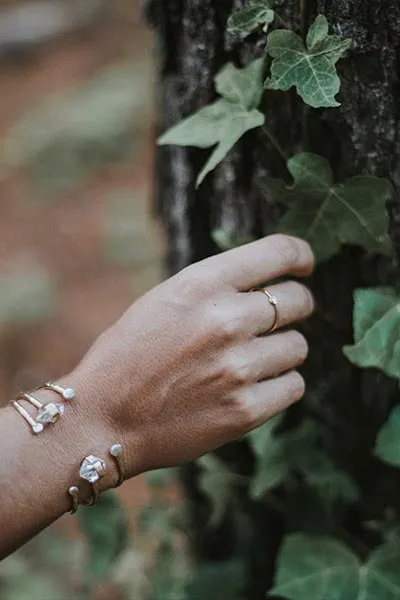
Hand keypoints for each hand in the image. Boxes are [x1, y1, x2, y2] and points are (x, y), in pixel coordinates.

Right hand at [71, 234, 314, 478]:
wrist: (103, 419)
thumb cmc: (128, 356)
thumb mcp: (163, 301)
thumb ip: (214, 288)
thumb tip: (265, 284)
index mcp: (201, 284)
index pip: (279, 252)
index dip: (300, 255)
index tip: (304, 265)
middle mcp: (226, 319)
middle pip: (299, 300)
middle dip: (293, 306)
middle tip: (274, 320)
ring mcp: (238, 367)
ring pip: (299, 346)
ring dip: (281, 350)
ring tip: (249, 360)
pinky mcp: (246, 410)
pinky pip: (294, 386)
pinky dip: (279, 385)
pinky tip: (251, 386)